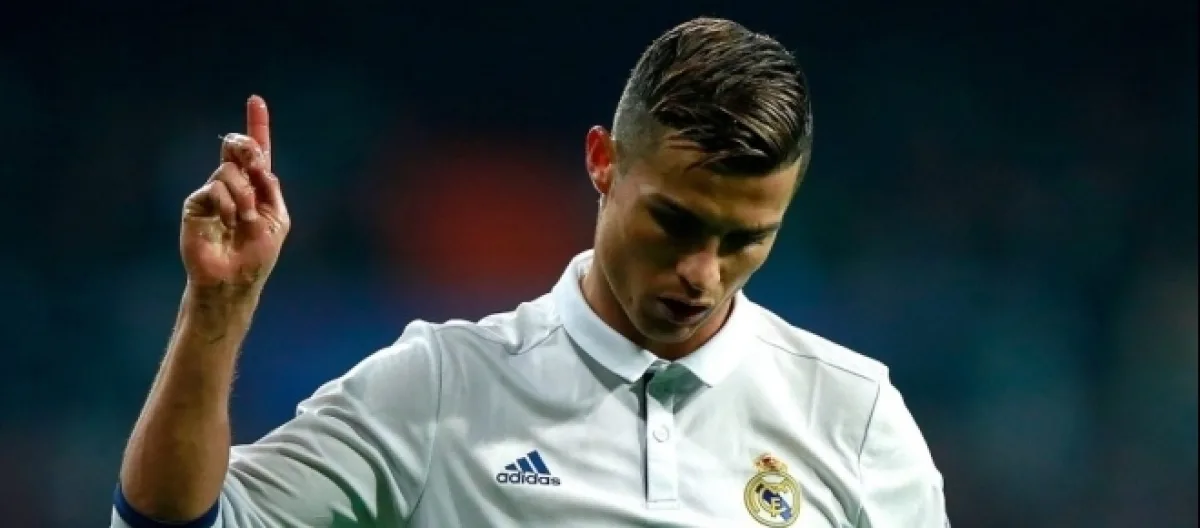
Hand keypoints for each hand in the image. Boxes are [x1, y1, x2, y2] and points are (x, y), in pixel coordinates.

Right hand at [180, 95, 289, 293]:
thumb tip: (260, 161)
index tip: (256, 100)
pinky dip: (229, 204)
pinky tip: (229, 222)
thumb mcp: (276, 218)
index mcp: (258, 187)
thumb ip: (270, 187)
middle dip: (248, 145)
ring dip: (244, 195)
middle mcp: (234, 184)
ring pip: (230, 170)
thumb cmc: (257, 254)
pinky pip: (216, 188)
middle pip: (238, 147)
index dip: (258, 125)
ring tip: (244, 220)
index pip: (259, 151)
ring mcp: (214, 192)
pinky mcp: (197, 202)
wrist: (233, 279)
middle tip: (255, 159)